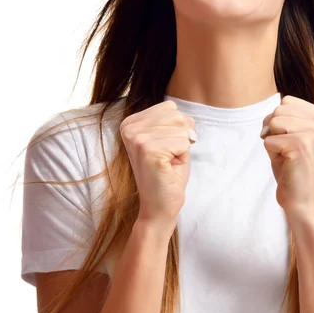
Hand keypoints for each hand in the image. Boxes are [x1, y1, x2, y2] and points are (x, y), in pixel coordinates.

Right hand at [120, 100, 196, 232]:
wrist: (160, 206)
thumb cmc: (168, 172)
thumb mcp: (171, 138)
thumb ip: (175, 120)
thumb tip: (184, 117)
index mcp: (131, 122)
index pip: (170, 107)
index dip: (178, 128)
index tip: (166, 148)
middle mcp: (129, 127)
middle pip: (177, 116)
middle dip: (182, 137)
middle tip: (169, 157)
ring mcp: (137, 138)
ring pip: (182, 128)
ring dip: (182, 148)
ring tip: (168, 162)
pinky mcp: (148, 150)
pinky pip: (183, 141)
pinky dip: (183, 156)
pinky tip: (168, 167)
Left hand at [260, 95, 313, 214]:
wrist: (304, 201)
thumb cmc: (295, 167)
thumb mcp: (296, 133)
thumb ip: (288, 115)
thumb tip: (274, 107)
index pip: (287, 101)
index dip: (280, 121)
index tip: (293, 140)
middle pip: (278, 110)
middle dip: (274, 130)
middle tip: (288, 151)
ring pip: (272, 122)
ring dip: (273, 141)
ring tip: (287, 156)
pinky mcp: (301, 145)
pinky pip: (268, 140)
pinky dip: (270, 153)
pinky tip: (286, 164)